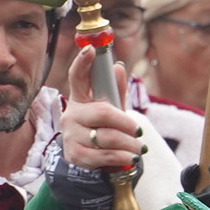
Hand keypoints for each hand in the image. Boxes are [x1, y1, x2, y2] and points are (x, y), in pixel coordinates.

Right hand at [60, 52, 144, 173]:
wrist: (92, 159)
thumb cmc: (104, 128)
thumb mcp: (112, 107)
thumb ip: (115, 90)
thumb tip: (118, 67)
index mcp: (80, 98)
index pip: (77, 77)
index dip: (83, 63)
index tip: (91, 49)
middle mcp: (71, 114)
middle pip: (102, 113)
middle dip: (126, 123)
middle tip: (139, 131)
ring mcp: (71, 135)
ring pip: (106, 137)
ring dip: (128, 143)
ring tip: (138, 148)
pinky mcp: (75, 154)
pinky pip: (103, 155)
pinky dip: (122, 157)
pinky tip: (130, 157)